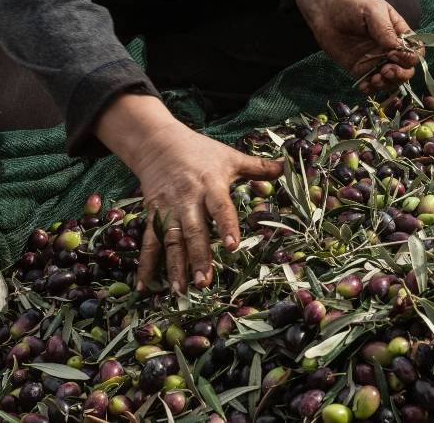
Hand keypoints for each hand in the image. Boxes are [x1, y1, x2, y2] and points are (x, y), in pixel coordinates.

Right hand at [95, 94, 282, 292]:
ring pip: (170, 240)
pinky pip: (149, 242)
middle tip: (204, 282)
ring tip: (180, 290)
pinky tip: (146, 286)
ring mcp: (168, 209)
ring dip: (174, 266)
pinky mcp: (153, 215)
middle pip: (193, 230)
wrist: (157, 143)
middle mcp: (187, 199)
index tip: (231, 246)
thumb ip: (258, 166)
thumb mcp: (229, 156)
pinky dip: (146, 265)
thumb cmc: (200, 152)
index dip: (226, 226)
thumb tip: (287, 166)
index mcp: (210, 184)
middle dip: (198, 257)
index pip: (220, 207)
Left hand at [296, 0, 419, 93]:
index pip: (415, 50)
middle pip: (407, 69)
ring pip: (392, 80)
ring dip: (387, 84)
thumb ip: (385, 29)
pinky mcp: (362, 70)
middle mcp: (391, 49)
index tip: (394, 54)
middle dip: (400, 74)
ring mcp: (377, 61)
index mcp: (399, 33)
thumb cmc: (352, 6)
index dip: (410, 57)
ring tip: (374, 80)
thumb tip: (397, 48)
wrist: (326, 14)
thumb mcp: (372, 11)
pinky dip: (371, 89)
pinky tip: (364, 87)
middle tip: (385, 71)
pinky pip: (372, 84)